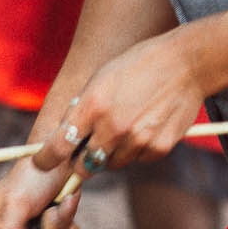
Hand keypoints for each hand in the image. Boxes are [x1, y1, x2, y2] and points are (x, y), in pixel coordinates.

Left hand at [34, 30, 207, 175]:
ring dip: (112, 154)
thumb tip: (66, 135)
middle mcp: (113, 127)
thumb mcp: (102, 77)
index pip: (59, 145)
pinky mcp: (158, 147)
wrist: (186, 63)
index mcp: (93, 105)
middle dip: (83, 160)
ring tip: (126, 125)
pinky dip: (136, 150)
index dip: (46, 158)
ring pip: (113, 164)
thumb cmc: (139, 65)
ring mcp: (137, 139)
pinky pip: (138, 159)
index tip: (42, 162)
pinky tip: (146, 125)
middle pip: (85, 165)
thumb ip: (82, 108)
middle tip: (89, 147)